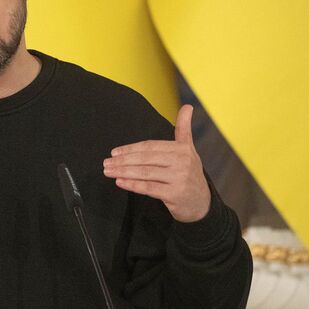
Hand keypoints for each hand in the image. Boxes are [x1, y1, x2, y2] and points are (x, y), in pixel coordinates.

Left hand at [103, 104, 210, 222]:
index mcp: (182, 148)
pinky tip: (120, 182)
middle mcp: (182, 162)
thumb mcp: (188, 149)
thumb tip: (187, 106)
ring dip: (123, 171)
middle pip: (146, 159)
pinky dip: (132, 184)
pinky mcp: (175, 194)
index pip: (150, 146)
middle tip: (106, 162)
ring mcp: (179, 178)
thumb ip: (184, 128)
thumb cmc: (189, 173)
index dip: (130, 149)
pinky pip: (149, 187)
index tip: (115, 152)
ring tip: (109, 171)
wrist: (201, 202)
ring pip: (145, 173)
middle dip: (123, 160)